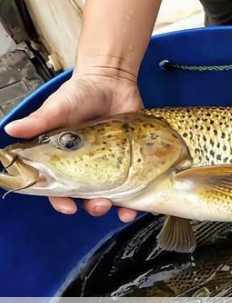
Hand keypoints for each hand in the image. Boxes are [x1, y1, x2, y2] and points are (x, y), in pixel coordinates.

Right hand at [4, 70, 141, 221]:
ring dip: (112, 207)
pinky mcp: (130, 162)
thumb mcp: (59, 107)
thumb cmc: (80, 94)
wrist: (112, 81)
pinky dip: (134, 200)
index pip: (56, 187)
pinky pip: (132, 186)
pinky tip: (136, 206)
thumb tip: (11, 129)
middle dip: (91, 206)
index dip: (60, 200)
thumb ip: (39, 121)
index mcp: (61, 158)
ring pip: (109, 196)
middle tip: (99, 205)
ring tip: (119, 208)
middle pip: (85, 196)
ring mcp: (108, 165)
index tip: (68, 207)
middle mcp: (84, 166)